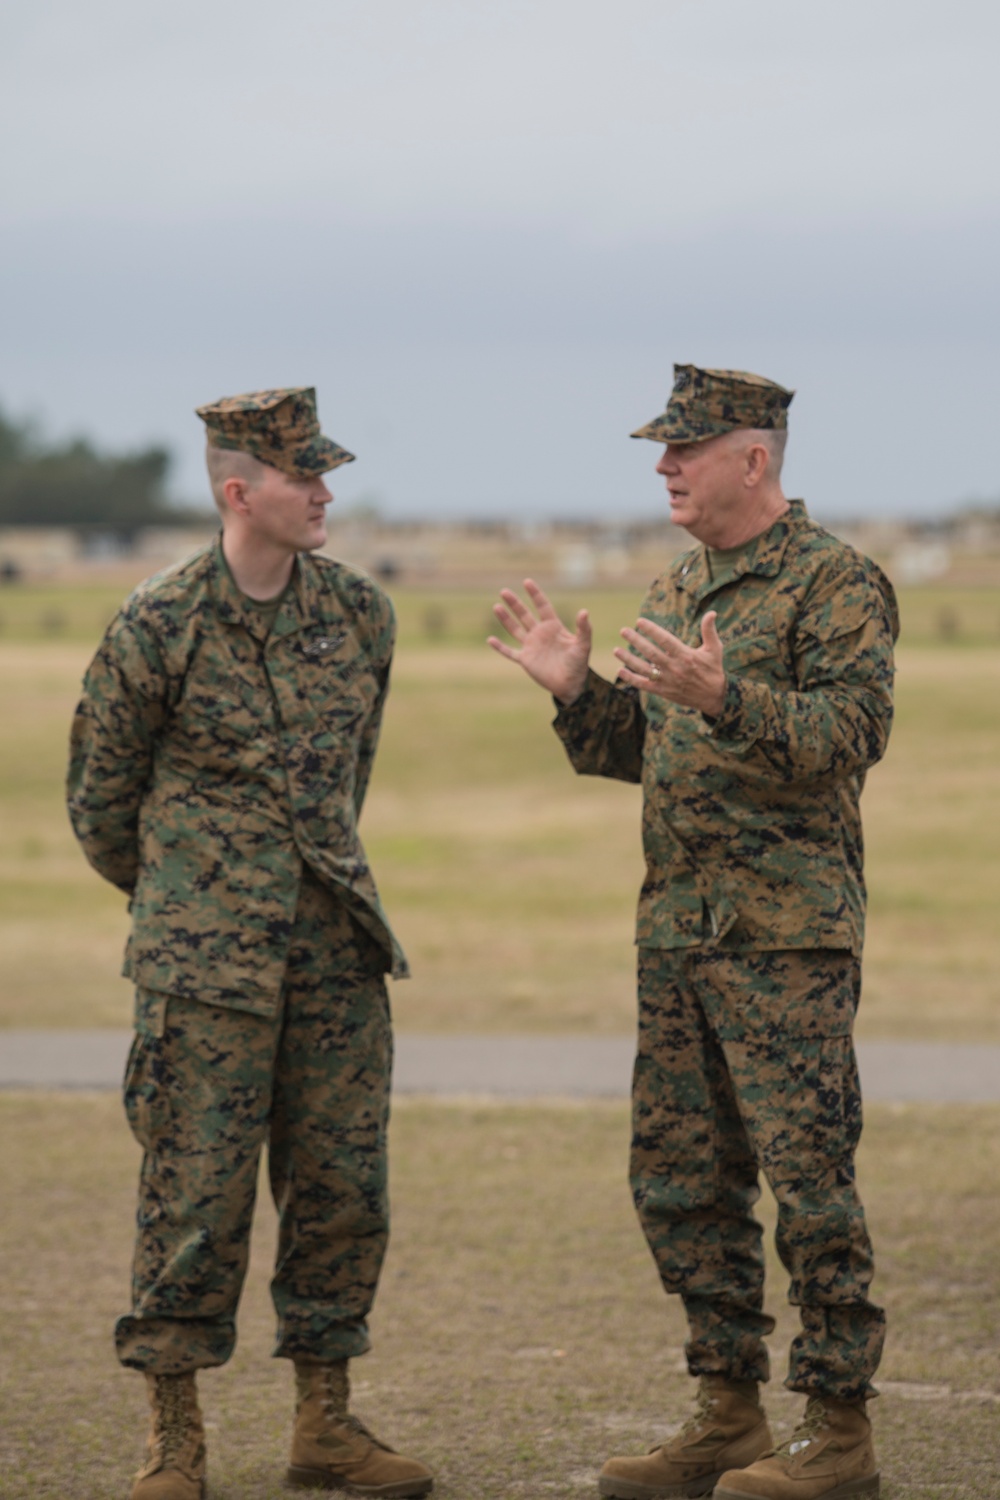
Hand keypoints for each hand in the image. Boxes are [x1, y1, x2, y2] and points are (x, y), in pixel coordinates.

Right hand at [488, 578, 591, 703]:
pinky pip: (510, 652)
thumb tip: (584, 611)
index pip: (543, 606)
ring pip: (515, 629)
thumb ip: (584, 628)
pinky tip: (490, 640)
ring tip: (496, 606)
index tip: (527, 582)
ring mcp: (531, 646)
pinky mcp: (526, 660)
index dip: (535, 594)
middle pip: (524, 614)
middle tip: (504, 591)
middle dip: (515, 603)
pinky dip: (500, 647)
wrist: (571, 684)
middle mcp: (540, 634)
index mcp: (553, 627)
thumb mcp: (583, 645)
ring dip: (505, 619)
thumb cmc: (579, 664)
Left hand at [613, 611, 725, 716]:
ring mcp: (668, 681)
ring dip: (628, 659)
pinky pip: (644, 685)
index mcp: (686, 656)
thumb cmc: (713, 669)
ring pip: (644, 669)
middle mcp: (675, 668)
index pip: (665, 640)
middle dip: (636, 641)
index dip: (652, 630)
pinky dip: (631, 678)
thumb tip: (712, 612)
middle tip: (623, 630)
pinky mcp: (663, 691)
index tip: (639, 621)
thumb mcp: (715, 649)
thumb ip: (709, 631)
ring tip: (616, 650)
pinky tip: (620, 670)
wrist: (715, 697)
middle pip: (651, 653)